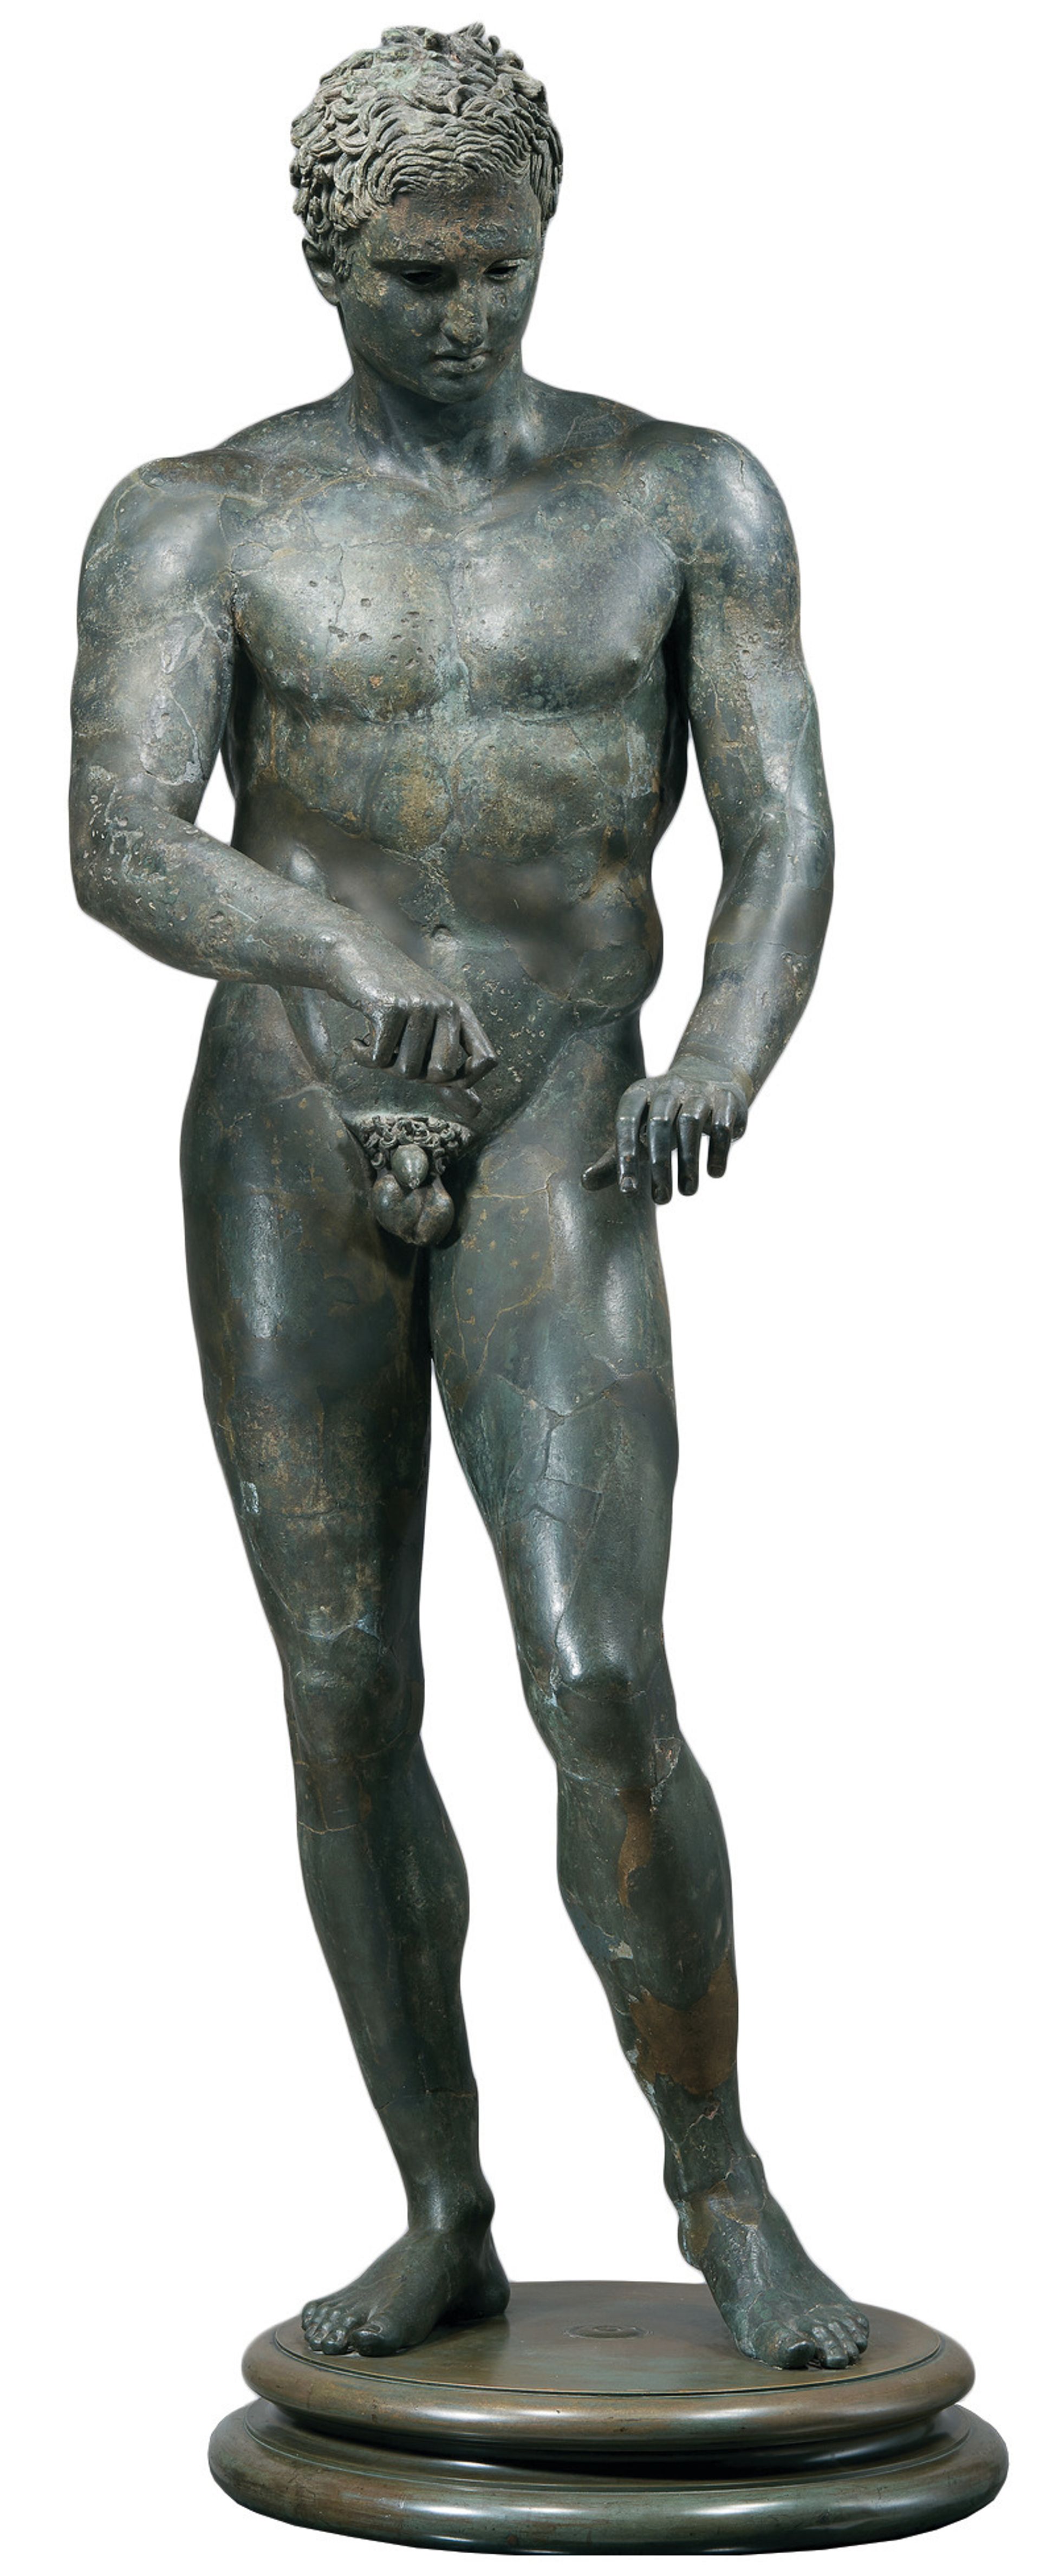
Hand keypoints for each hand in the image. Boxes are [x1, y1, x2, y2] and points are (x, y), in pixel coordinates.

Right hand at [331, 927, 496, 1084]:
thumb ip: (450, 1070)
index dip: (464, 1081)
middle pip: (440, 1075)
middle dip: (413, 1076)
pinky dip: (361, 1055)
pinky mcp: (389, 1006)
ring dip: (383, 1064)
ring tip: (375, 1038)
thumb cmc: (390, 997)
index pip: (487, 1061)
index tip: (434, 1074)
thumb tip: (477, 1113)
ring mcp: (419, 1006)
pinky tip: (357, 1038)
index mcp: (460, 1013)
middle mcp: (445, 1007)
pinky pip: (377, 1060)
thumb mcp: (426, 1028)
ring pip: (405, 1071)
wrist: (351, 953)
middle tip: (395, 1054)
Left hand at [583, 1055, 748, 1201]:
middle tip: (661, 1201)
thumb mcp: (637, 1131)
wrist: (710, 1077)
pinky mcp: (727, 1100)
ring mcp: (699, 1091)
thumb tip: (585, 1184)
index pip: (626, 1121)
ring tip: (687, 1192)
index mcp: (639, 1094)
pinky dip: (718, 1152)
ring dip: (689, 1163)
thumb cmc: (663, 1116)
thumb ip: (614, 1158)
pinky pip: (721, 1126)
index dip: (624, 1154)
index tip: (628, 1189)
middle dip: (659, 1166)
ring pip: (691, 1124)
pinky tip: (714, 1174)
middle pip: (659, 1125)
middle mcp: (668, 1089)